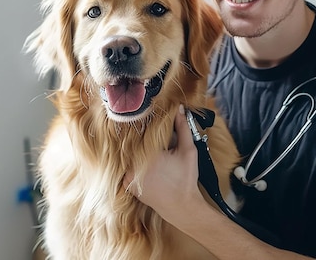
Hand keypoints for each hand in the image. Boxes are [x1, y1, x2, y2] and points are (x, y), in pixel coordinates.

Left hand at [123, 105, 204, 223]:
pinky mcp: (128, 185)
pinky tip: (145, 163)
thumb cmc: (186, 179)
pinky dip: (134, 164)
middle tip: (150, 136)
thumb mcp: (188, 150)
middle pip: (133, 143)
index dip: (146, 125)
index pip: (141, 131)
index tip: (151, 121)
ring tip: (147, 150)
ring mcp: (128, 177)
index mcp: (147, 154)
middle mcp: (134, 165)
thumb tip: (178, 109)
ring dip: (136, 151)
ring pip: (129, 156)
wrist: (182, 206)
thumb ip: (182, 128)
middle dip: (141, 138)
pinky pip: (127, 168)